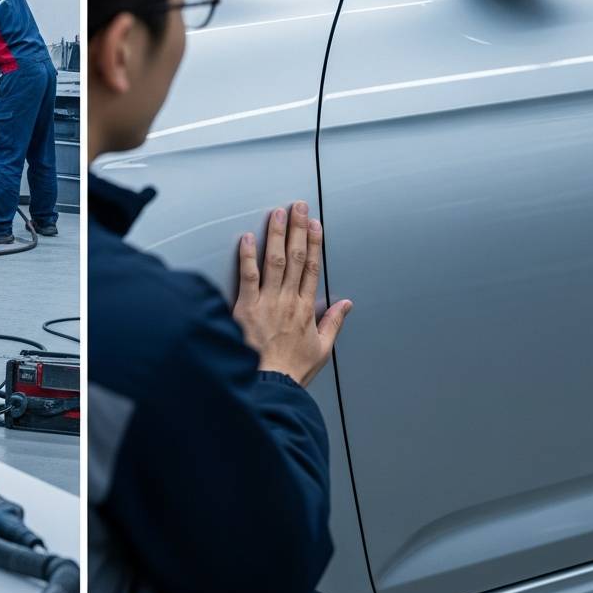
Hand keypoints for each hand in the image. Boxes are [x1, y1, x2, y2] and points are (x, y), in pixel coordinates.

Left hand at [232, 202, 352, 386]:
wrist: (269, 386)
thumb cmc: (291, 371)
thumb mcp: (322, 350)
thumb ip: (333, 323)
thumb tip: (346, 304)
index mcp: (306, 309)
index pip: (312, 268)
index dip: (315, 243)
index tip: (315, 224)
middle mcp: (288, 300)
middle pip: (295, 257)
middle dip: (297, 229)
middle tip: (298, 206)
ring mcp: (267, 302)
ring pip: (274, 261)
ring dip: (276, 235)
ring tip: (278, 213)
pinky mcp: (246, 307)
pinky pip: (248, 276)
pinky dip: (248, 256)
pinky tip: (248, 238)